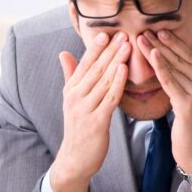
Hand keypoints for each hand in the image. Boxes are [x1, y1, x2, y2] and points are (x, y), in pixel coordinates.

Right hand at [50, 31, 129, 191]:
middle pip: (95, 69)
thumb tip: (63, 53)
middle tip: (123, 34)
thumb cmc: (78, 128)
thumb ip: (70, 76)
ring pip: (103, 81)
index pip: (84, 64)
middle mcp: (75, 97)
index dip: (95, 48)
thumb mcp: (71, 101)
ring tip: (128, 46)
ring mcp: (85, 109)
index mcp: (70, 90)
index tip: (106, 33)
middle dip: (109, 51)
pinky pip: (109, 98)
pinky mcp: (96, 121)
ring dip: (116, 61)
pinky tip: (124, 70)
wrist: (75, 159)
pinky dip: (117, 82)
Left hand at [136, 29, 191, 185]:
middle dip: (162, 43)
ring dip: (156, 51)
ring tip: (142, 38)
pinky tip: (152, 55)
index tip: (158, 30)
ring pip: (174, 68)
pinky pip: (171, 82)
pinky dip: (161, 68)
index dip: (173, 42)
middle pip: (180, 59)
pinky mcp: (189, 105)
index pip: (189, 56)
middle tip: (145, 29)